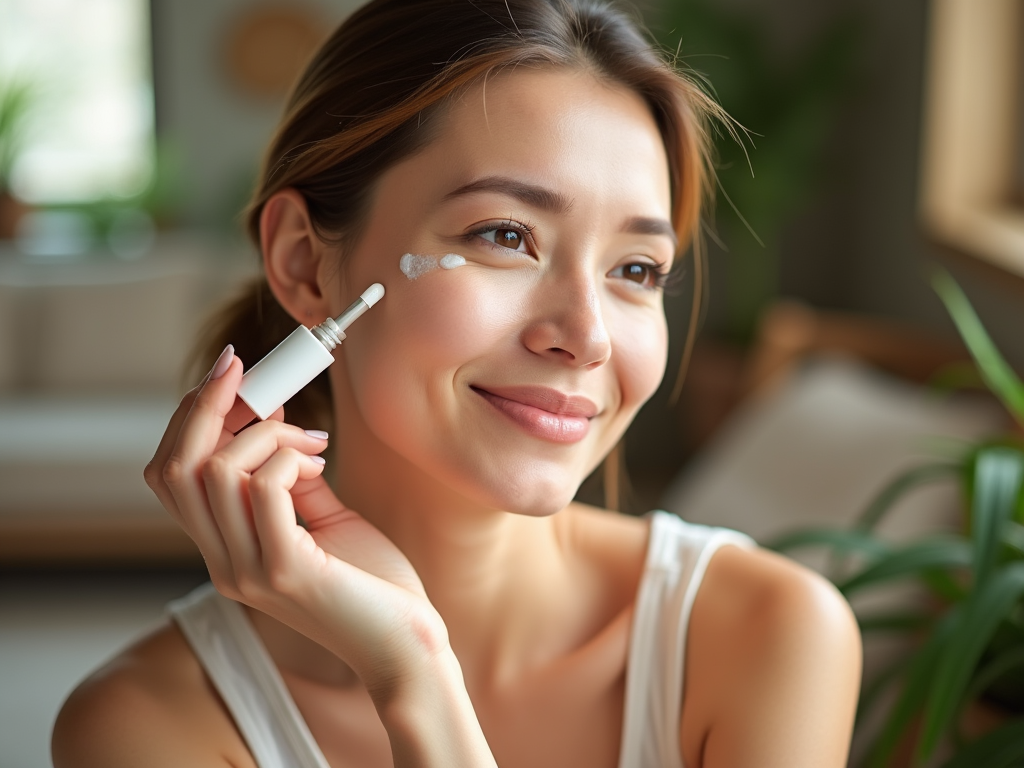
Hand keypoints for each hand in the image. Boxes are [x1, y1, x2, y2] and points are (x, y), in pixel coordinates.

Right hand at [144, 345, 447, 697]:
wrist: (406, 645)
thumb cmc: (371, 581)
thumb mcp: (323, 518)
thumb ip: (291, 479)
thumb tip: (273, 420)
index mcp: (225, 549)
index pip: (171, 475)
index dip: (190, 418)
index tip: (233, 376)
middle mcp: (223, 562)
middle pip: (174, 468)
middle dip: (206, 406)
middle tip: (245, 371)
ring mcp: (247, 570)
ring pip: (214, 472)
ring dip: (265, 435)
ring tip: (313, 442)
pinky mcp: (284, 571)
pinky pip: (262, 490)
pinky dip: (288, 458)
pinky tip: (320, 463)